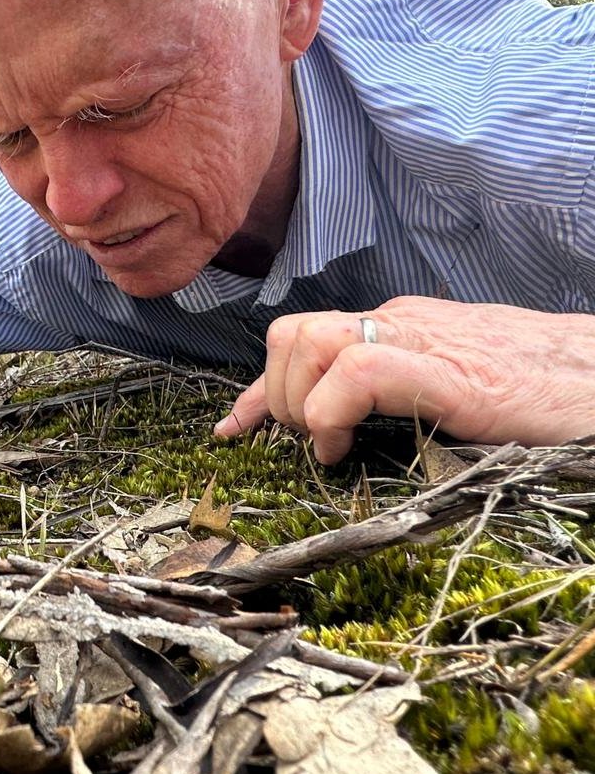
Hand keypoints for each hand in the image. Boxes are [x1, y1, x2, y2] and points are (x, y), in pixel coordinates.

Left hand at [215, 296, 594, 463]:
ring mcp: (421, 343)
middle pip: (290, 335)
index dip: (260, 388)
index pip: (302, 337)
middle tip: (309, 442)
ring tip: (326, 444)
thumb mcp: (449, 388)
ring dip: (298, 402)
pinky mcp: (448, 373)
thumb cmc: (536, 389)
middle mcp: (398, 325)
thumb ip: (397, 393)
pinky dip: (330, 413)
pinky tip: (341, 448)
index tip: (237, 426)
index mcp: (396, 329)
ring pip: (309, 343)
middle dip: (278, 396)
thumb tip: (354, 424)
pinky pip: (358, 373)